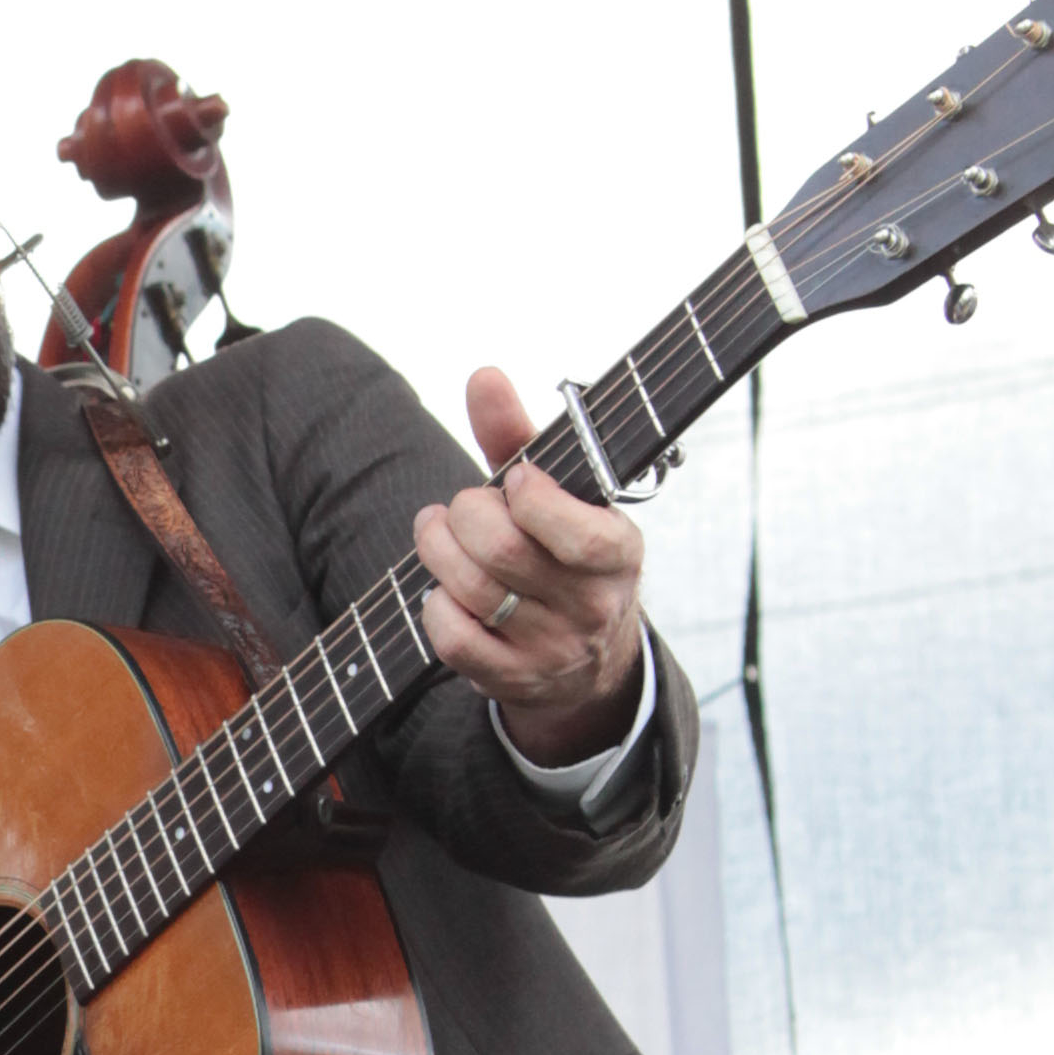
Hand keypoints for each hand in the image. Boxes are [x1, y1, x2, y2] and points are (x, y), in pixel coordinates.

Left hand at [414, 369, 649, 748]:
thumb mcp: (560, 495)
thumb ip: (520, 436)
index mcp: (619, 552)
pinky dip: (434, 606)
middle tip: (458, 506)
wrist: (588, 660)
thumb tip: (482, 375)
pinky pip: (454, 640)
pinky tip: (441, 589)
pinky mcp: (512, 679)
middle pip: (504, 552)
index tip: (513, 480)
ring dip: (437, 550)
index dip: (528, 495)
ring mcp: (553, 648)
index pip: (575, 529)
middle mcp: (593, 605)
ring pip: (474, 592)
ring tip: (435, 531)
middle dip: (464, 515)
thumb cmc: (563, 551)